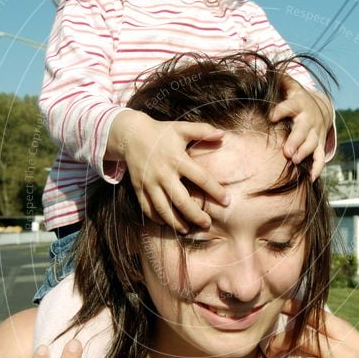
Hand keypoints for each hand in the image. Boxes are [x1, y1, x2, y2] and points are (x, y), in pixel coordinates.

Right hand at [109, 110, 229, 232]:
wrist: (131, 135)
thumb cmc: (161, 132)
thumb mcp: (182, 128)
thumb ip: (202, 130)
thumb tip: (222, 133)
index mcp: (177, 159)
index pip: (201, 178)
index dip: (215, 191)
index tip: (227, 201)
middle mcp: (163, 173)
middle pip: (181, 200)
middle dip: (195, 215)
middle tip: (207, 223)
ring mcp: (149, 182)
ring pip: (163, 208)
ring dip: (176, 222)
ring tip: (187, 229)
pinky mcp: (139, 187)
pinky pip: (147, 208)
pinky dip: (157, 218)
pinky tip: (167, 223)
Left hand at [270, 75, 333, 180]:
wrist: (320, 108)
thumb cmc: (296, 98)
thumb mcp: (290, 86)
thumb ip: (280, 78)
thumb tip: (265, 67)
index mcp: (299, 105)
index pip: (290, 107)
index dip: (281, 110)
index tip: (271, 116)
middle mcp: (309, 120)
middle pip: (303, 130)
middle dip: (296, 140)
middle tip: (287, 151)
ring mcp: (315, 133)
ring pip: (312, 144)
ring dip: (304, 153)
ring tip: (295, 161)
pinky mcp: (319, 144)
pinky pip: (320, 157)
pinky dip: (317, 168)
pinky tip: (311, 178)